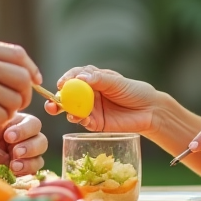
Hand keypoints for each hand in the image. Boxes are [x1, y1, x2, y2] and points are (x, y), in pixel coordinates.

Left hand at [0, 112, 48, 184]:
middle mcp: (14, 135)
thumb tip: (2, 134)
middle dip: (30, 145)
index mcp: (6, 120)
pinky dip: (26, 170)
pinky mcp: (12, 169)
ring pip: (38, 154)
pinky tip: (12, 171)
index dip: (23, 130)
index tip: (8, 137)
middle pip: (38, 136)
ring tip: (14, 166)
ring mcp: (14, 152)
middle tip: (15, 153)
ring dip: (30, 160)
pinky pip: (30, 169)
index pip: (27, 121)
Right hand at [43, 66, 160, 134]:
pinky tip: (82, 118)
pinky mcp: (95, 123)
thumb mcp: (117, 82)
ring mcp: (91, 109)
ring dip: (66, 111)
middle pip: (68, 95)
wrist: (149, 111)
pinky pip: (83, 121)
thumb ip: (99, 80)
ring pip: (72, 109)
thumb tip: (80, 78)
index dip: (66, 80)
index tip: (62, 83)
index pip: (74, 77)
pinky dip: (80, 120)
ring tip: (68, 112)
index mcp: (93, 79)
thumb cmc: (134, 91)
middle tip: (51, 103)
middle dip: (57, 99)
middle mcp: (88, 94)